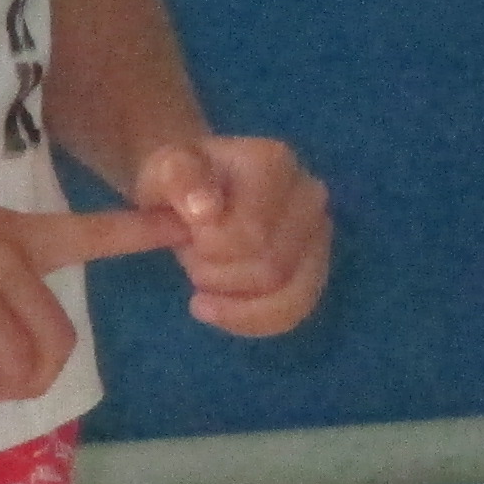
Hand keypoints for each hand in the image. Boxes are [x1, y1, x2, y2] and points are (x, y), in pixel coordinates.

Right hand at [0, 181, 169, 409]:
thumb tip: (3, 334)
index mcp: (15, 234)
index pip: (90, 232)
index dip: (140, 234)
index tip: (185, 228)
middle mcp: (6, 258)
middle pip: (58, 339)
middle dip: (37, 375)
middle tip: (2, 382)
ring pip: (19, 363)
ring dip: (0, 390)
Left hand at [131, 134, 333, 337]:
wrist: (195, 187)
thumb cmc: (181, 180)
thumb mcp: (164, 170)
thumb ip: (179, 179)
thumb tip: (206, 210)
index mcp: (274, 163)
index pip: (253, 233)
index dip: (211, 247)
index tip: (188, 231)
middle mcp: (309, 195)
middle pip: (272, 268)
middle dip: (219, 274)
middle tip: (193, 251)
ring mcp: (319, 232)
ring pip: (290, 295)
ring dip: (234, 300)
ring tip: (205, 277)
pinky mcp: (315, 265)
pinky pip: (293, 311)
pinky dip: (249, 319)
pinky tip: (218, 309)